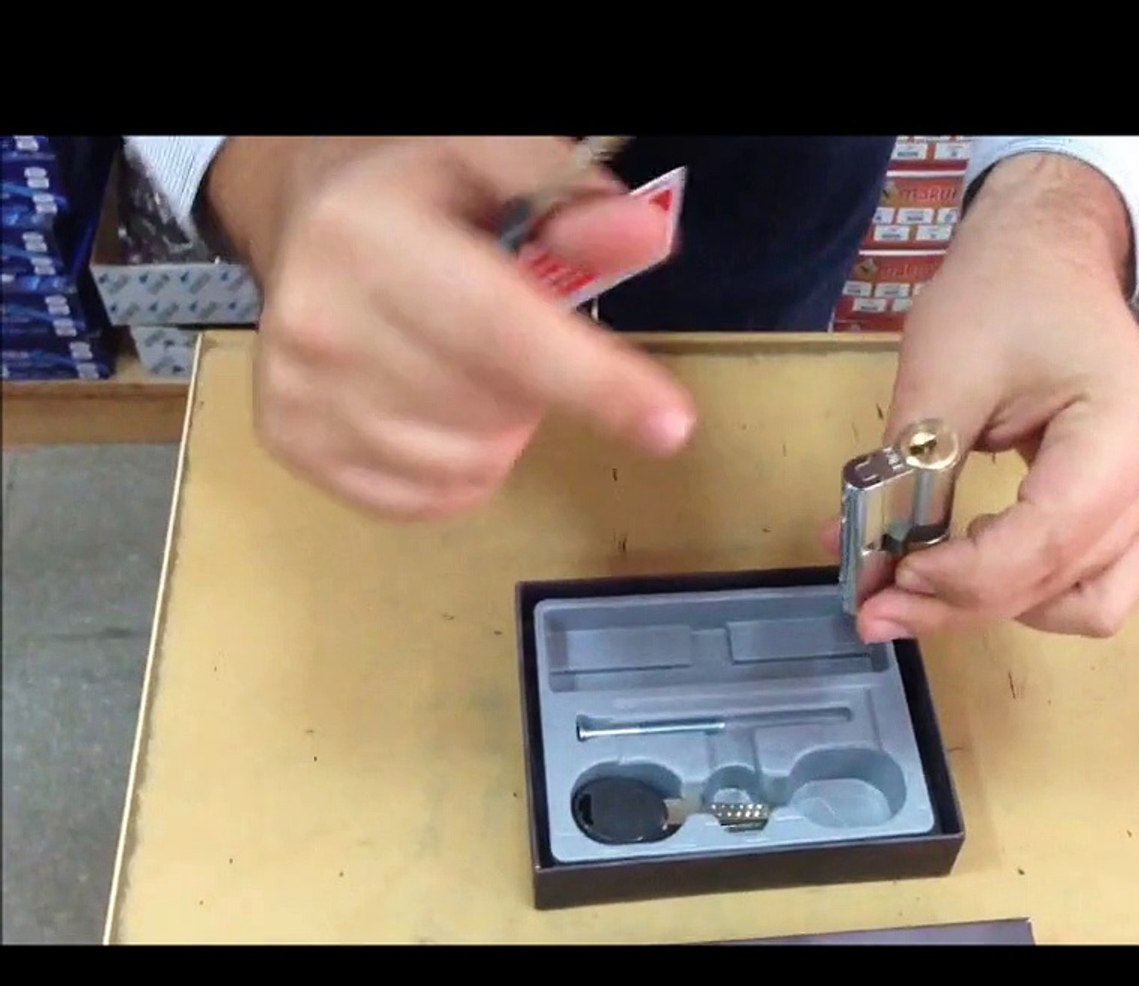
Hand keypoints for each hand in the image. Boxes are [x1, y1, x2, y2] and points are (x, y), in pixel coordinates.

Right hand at [204, 136, 696, 518]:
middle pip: (498, 408)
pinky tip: (437, 403)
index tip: (669, 425)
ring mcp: (302, 392)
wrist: (303, 213)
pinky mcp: (296, 444)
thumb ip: (573, 202)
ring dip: (500, 426)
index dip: (594, 383)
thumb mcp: (494, 161)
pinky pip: (431, 499)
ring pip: (473, 464)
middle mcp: (322, 321)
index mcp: (372, 236)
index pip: (504, 331)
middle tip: (508, 324)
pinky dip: (460, 465)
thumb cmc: (414, 190)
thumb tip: (645, 236)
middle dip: (539, 381)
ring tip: (464, 358)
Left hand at [824, 154, 1138, 640]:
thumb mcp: (941, 373)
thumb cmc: (1001, 297)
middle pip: (1062, 584)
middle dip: (961, 603)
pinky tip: (966, 569)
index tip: (889, 576)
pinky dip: (1027, 592)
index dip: (964, 575)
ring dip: (999, 608)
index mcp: (1127, 432)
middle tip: (874, 606)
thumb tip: (856, 554)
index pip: (1047, 539)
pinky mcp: (1132, 512)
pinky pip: (1089, 585)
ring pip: (1086, 605)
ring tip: (919, 587)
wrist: (1049, 259)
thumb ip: (907, 471)